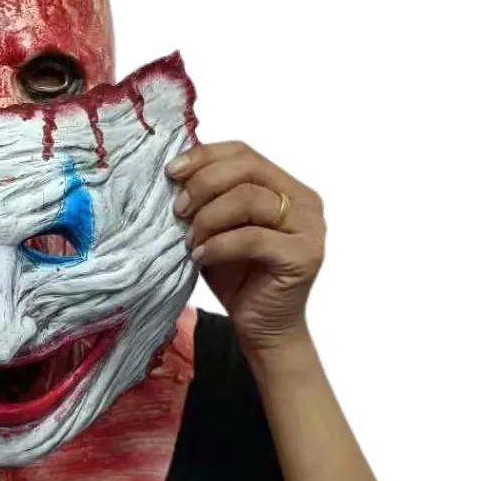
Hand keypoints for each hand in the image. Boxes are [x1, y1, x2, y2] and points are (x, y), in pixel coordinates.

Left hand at [166, 140, 324, 353]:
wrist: (262, 328)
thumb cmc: (238, 277)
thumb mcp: (216, 230)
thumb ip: (207, 200)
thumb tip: (175, 174)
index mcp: (286, 186)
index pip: (244, 152)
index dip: (205, 156)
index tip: (171, 172)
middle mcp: (304, 200)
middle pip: (247, 169)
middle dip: (203, 185)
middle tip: (178, 211)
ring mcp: (309, 227)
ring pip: (249, 199)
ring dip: (208, 218)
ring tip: (190, 240)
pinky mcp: (303, 255)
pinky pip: (252, 238)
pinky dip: (218, 245)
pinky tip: (200, 257)